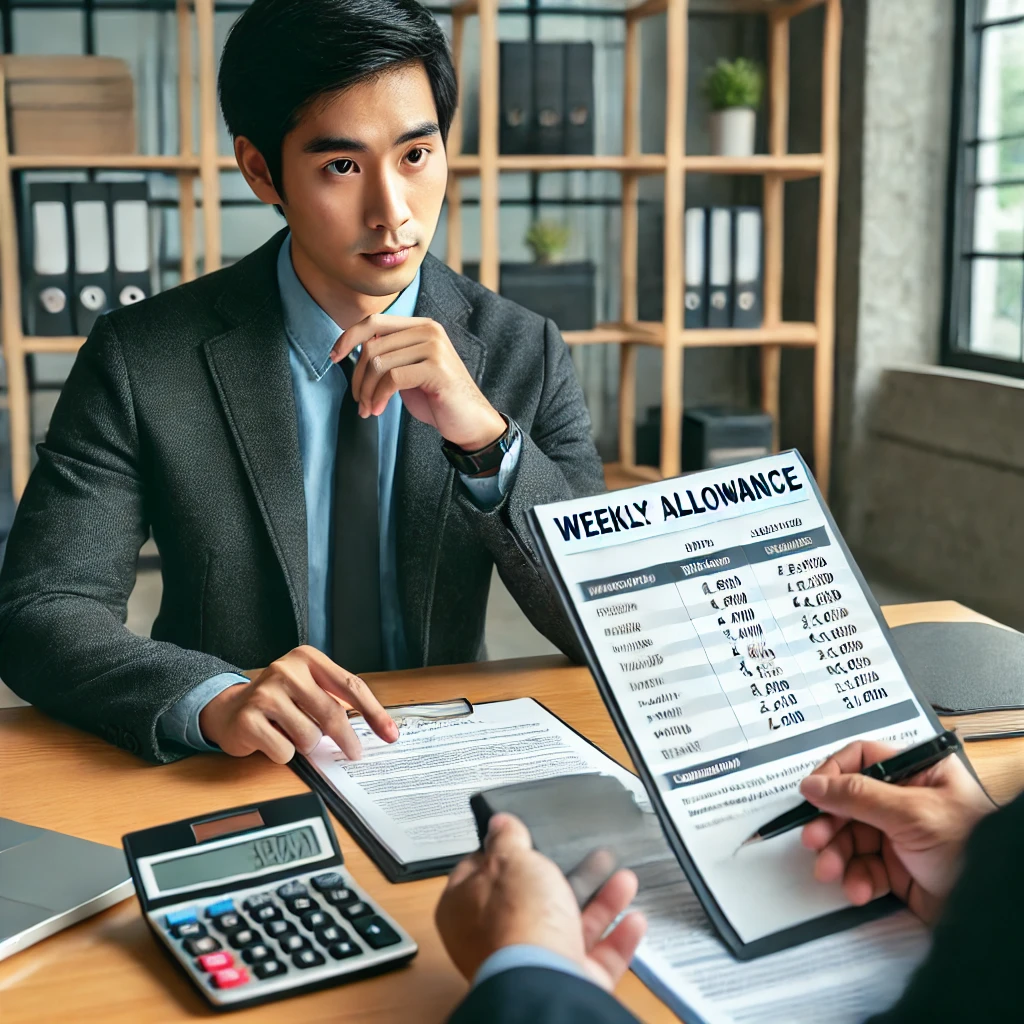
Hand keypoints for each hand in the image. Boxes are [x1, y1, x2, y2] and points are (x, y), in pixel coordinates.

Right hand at [198, 645, 398, 762]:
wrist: (230, 709)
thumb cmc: (279, 701)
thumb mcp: (308, 688)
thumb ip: (336, 700)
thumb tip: (376, 728)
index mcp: (307, 658)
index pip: (351, 686)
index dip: (374, 712)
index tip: (390, 733)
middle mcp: (286, 670)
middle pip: (332, 714)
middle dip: (347, 739)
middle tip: (354, 753)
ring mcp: (265, 694)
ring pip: (309, 737)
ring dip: (306, 745)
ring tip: (290, 733)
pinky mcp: (249, 719)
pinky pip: (284, 751)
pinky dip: (283, 753)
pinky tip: (271, 738)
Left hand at [331, 313, 505, 450]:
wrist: (471, 422)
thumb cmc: (437, 398)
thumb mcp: (409, 370)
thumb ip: (389, 354)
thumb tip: (353, 346)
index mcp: (421, 326)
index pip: (374, 322)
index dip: (348, 337)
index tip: (333, 356)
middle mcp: (429, 331)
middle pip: (372, 346)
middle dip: (358, 377)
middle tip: (359, 401)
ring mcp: (434, 348)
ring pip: (379, 363)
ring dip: (367, 391)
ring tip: (369, 409)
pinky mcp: (436, 369)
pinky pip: (392, 378)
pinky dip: (379, 396)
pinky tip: (379, 410)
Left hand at [435, 813, 646, 990]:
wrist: (546, 979)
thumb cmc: (517, 920)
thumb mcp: (510, 859)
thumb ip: (507, 838)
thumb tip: (500, 823)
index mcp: (465, 908)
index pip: (480, 872)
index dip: (505, 852)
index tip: (525, 837)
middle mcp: (496, 939)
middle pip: (534, 899)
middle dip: (567, 874)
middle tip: (587, 854)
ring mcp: (532, 962)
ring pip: (570, 925)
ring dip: (601, 900)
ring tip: (623, 878)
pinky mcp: (566, 981)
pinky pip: (597, 957)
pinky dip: (617, 938)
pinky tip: (634, 918)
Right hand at [799, 739, 994, 922]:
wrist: (993, 908)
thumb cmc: (974, 849)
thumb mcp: (911, 813)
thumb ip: (858, 796)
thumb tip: (815, 785)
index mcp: (918, 773)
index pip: (863, 759)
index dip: (834, 774)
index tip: (813, 794)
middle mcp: (907, 801)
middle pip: (849, 803)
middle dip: (830, 824)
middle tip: (815, 839)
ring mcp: (901, 836)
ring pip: (851, 838)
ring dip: (837, 856)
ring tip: (832, 870)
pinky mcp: (899, 870)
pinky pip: (863, 868)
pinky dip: (856, 879)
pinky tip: (860, 888)